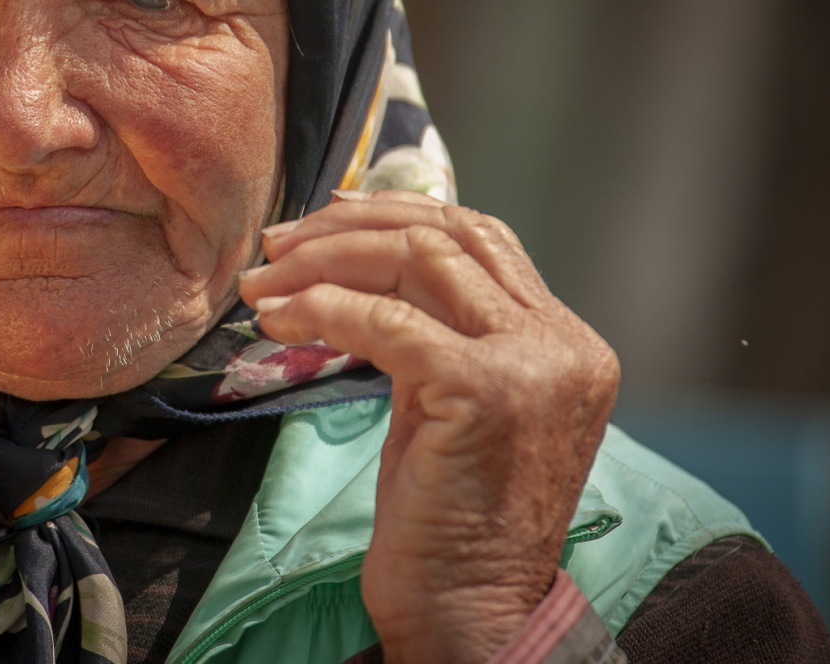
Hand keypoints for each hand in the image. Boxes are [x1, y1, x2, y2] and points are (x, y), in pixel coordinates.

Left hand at [238, 191, 618, 662]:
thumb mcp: (449, 401)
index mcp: (565, 340)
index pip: (479, 238)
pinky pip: (386, 322)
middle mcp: (563, 343)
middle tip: (277, 247)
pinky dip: (323, 310)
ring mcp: (534, 364)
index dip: (394, 217)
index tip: (322, 219)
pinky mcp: (486, 390)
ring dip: (324, 262)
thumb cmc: (448, 518)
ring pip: (418, 260)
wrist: (471, 613)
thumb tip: (359, 257)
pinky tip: (279, 321)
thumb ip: (433, 328)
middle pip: (449, 235)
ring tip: (264, 284)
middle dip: (349, 230)